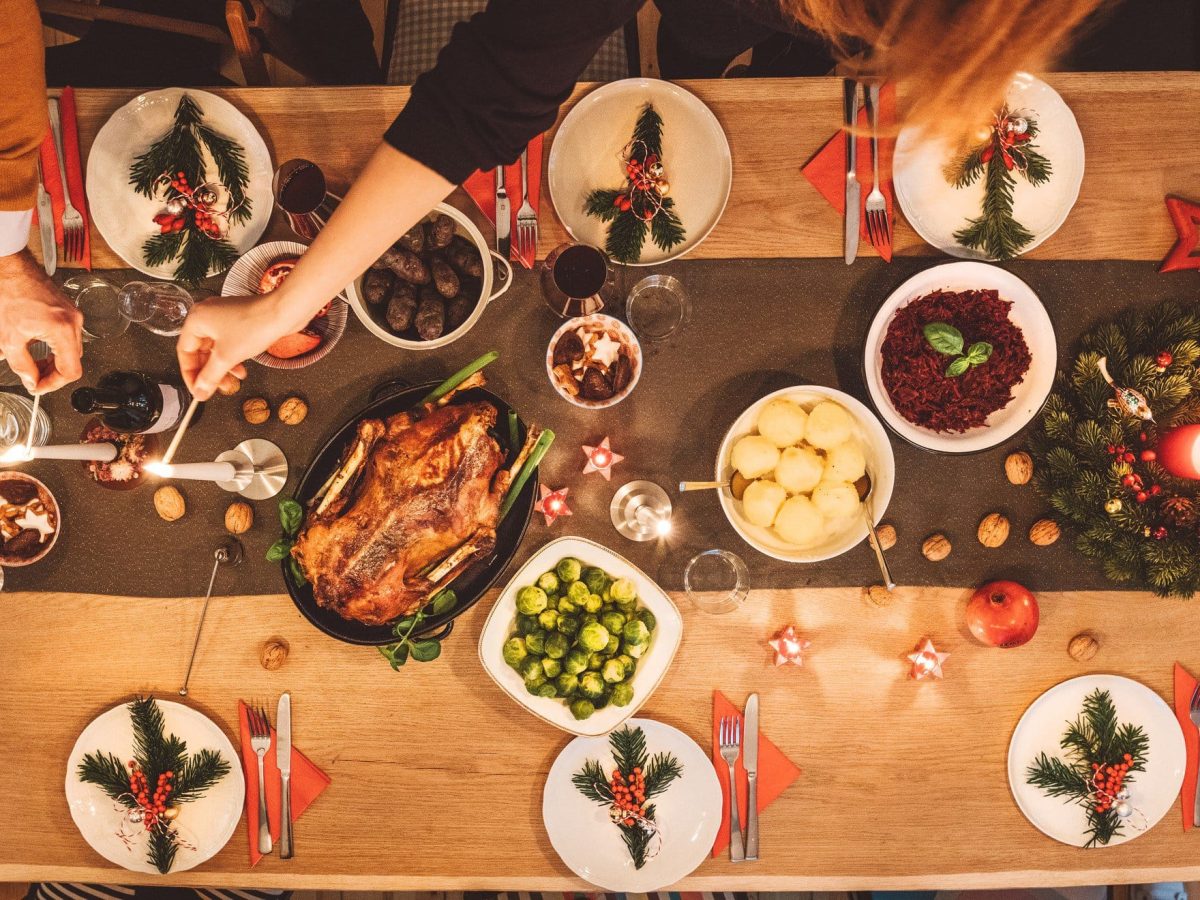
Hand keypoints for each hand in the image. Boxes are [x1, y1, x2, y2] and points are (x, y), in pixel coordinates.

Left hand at [0, 250, 83, 391]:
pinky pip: (68, 336)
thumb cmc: (9, 293)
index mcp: (62, 330)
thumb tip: (31, 380)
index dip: (53, 384)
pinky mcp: (68, 311)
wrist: (10, 269)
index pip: (70, 371)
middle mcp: (73, 322)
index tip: (38, 387)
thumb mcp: (8, 337)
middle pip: (73, 362)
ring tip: (33, 364)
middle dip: (52, 374)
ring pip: (71, 350)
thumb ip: (22, 365)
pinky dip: (54, 347)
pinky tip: (37, 347)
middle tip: (33, 379)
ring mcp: (73, 315)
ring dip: (53, 361)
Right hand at [176, 292, 304, 399]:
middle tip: (215, 389)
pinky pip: (228, 343)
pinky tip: (242, 371)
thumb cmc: (254, 326)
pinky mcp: (239, 321)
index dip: (190, 374)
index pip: (185, 351)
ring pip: (215, 349)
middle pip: (200, 351)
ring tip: (231, 384)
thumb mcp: (226, 357)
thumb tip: (199, 392)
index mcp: (196, 319)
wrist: (283, 312)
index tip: (197, 390)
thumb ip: (210, 377)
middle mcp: (207, 316)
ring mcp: (224, 317)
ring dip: (222, 368)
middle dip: (209, 372)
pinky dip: (232, 358)